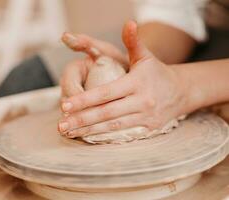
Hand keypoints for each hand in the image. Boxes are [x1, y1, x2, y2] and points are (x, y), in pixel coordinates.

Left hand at [58, 21, 190, 136]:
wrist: (181, 92)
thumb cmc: (157, 73)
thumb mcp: (145, 56)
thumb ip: (133, 42)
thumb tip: (128, 23)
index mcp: (137, 83)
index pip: (105, 93)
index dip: (84, 100)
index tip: (65, 105)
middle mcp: (142, 102)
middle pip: (106, 113)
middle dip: (82, 119)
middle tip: (61, 125)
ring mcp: (146, 118)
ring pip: (112, 126)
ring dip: (89, 131)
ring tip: (69, 133)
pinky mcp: (148, 129)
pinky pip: (123, 134)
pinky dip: (104, 136)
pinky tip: (88, 137)